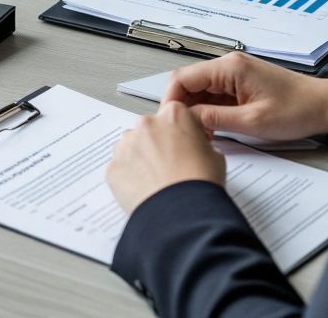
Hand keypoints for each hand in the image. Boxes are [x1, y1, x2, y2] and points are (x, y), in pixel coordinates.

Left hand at [107, 101, 225, 212]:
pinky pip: (120, 168)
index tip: (181, 144)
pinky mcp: (113, 167)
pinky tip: (145, 190)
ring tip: (157, 181)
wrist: (182, 212)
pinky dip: (129, 177)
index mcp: (173, 115)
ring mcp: (126, 145)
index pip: (173, 114)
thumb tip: (192, 148)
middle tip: (169, 166)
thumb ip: (198, 143)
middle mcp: (145, 124)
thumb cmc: (200, 182)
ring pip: (131, 147)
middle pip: (149, 129)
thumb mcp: (215, 155)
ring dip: (140, 159)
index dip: (178, 131)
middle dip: (156, 144)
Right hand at [164, 52, 327, 140]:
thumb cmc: (298, 109)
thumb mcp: (252, 121)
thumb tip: (186, 119)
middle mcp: (229, 65)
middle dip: (182, 107)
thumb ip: (215, 119)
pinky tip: (212, 127)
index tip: (170, 120)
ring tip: (200, 133)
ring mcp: (233, 73)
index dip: (171, 99)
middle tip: (183, 130)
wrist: (324, 106)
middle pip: (188, 82)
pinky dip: (208, 110)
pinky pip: (213, 94)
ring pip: (199, 90)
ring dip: (195, 110)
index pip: (183, 78)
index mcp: (230, 67)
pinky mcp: (239, 83)